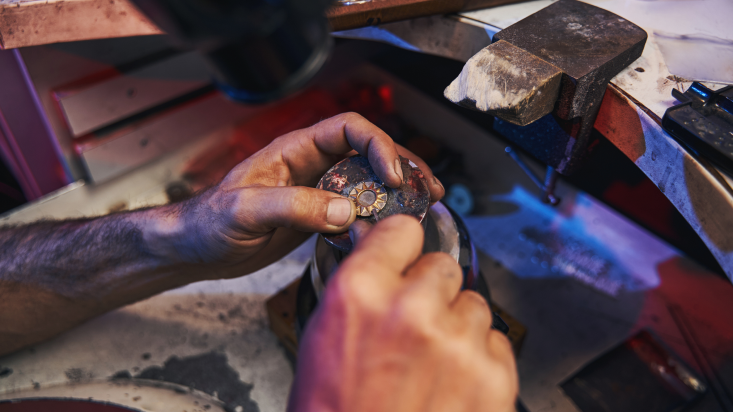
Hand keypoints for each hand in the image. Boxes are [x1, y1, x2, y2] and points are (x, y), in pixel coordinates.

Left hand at [147, 113, 443, 272]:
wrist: (195, 249)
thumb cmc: (208, 222)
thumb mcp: (246, 210)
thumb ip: (294, 207)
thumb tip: (347, 213)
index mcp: (295, 150)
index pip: (348, 129)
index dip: (377, 146)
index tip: (392, 176)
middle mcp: (311, 165)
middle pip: (368, 151)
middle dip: (402, 165)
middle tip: (427, 187)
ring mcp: (316, 190)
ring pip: (368, 180)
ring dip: (398, 189)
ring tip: (425, 202)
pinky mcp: (317, 216)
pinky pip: (357, 209)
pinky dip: (379, 215)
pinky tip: (392, 227)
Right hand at [288, 215, 518, 411]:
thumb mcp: (325, 338)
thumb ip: (360, 288)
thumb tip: (383, 255)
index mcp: (360, 294)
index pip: (401, 230)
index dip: (403, 245)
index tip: (406, 252)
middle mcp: (412, 310)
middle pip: (443, 265)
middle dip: (431, 290)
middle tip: (414, 325)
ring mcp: (457, 343)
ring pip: (473, 304)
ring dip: (456, 326)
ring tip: (430, 364)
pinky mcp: (492, 376)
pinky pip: (496, 340)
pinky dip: (479, 358)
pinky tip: (451, 383)